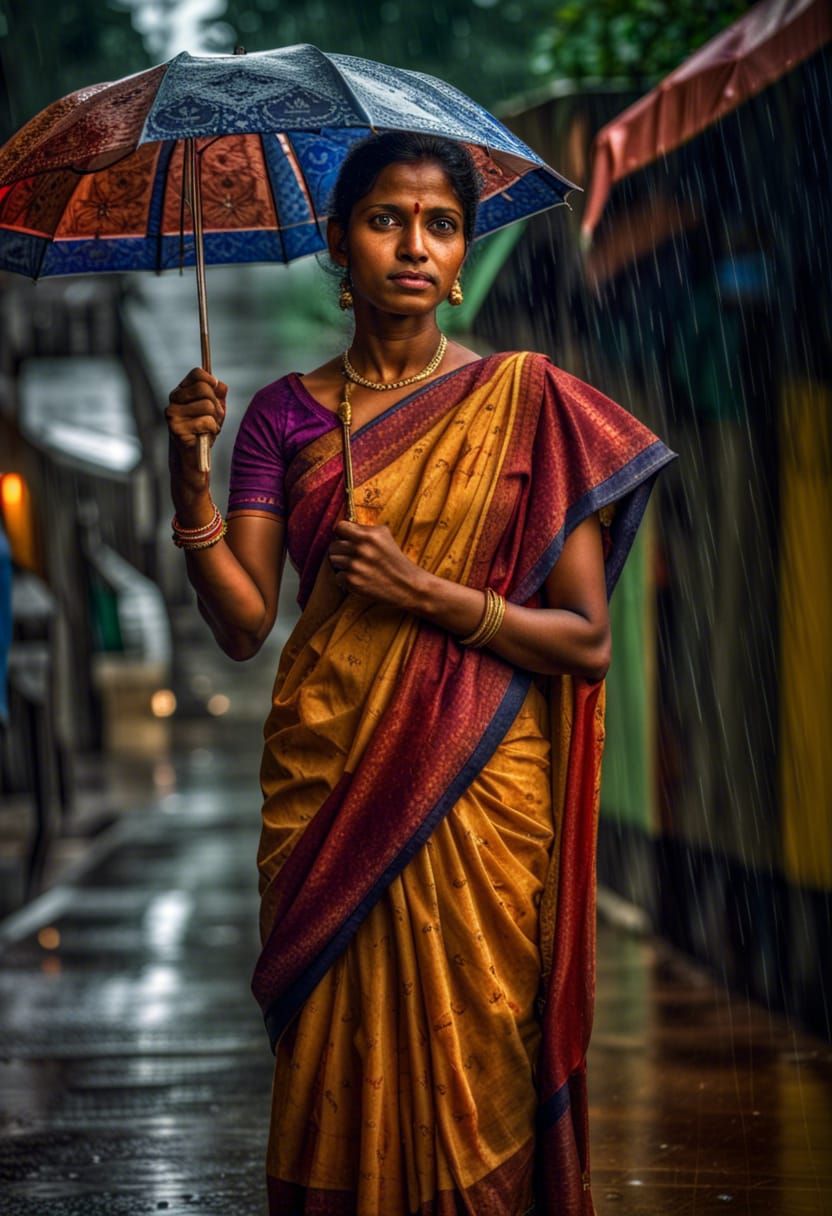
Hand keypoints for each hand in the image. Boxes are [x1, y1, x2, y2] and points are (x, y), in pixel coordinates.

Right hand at [166, 367, 227, 491]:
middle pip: (204, 388)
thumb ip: (219, 396)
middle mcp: (173, 401)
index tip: (216, 391)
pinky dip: (212, 430)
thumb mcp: (215, 413)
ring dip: (215, 420)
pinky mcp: (177, 429)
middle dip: (217, 405)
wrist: (193, 463)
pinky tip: (205, 437)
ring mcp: (172, 415)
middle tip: (215, 419)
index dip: (211, 381)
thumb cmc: (203, 435)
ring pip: (207, 405)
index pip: (197, 373)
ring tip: (209, 430)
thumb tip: (221, 385)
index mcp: (181, 393)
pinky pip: (206, 421)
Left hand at [327, 520, 424, 609]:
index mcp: (369, 535)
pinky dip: (346, 579)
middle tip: (352, 557)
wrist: (407, 586)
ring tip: (356, 568)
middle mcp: (361, 548)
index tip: (346, 540)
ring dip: (341, 565)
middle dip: (341, 551)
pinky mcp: (352, 581)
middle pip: (333, 546)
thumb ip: (364, 530)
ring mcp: (355, 565)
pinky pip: (338, 576)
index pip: (340, 527)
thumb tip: (344, 527)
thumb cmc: (395, 561)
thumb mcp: (385, 536)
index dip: (342, 534)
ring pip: (333, 560)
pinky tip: (359, 578)